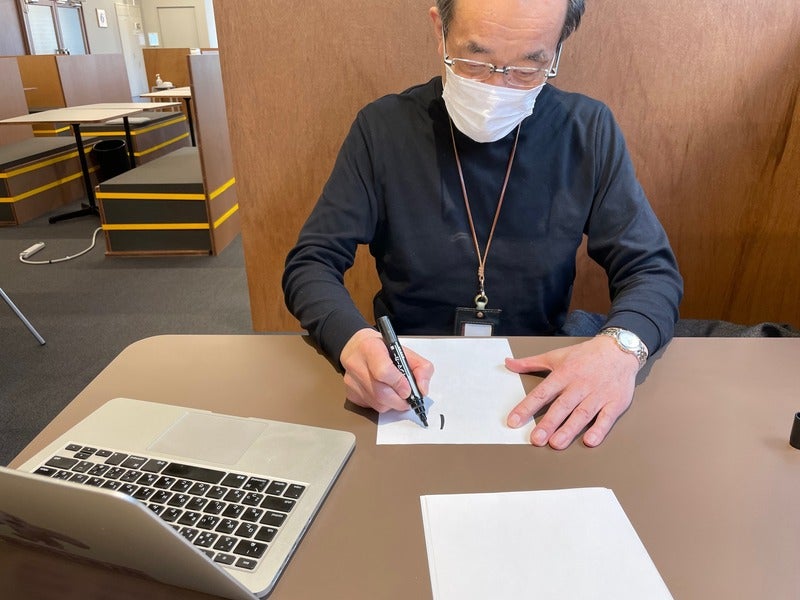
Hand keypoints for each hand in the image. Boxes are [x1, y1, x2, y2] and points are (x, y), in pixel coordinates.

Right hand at [340, 327, 433, 413]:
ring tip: (397, 394)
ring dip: (392, 404)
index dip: (399, 384)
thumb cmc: (381, 348)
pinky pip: (371, 407)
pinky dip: (382, 404)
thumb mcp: (405, 350)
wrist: (356, 347)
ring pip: (377, 404)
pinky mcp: (350, 393)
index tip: (408, 389)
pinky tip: (384, 393)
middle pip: (381, 393)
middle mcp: (356, 364)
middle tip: (408, 399)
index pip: (383, 371)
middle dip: (400, 401)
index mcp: (371, 348)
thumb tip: (422, 390)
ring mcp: (351, 380)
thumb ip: (421, 368)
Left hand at [505, 336, 639, 448]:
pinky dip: (599, 430)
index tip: (513, 421)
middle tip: (536, 439)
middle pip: (562, 406)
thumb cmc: (585, 355)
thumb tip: (508, 363)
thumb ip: (531, 363)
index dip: (526, 407)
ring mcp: (598, 394)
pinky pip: (607, 418)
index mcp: (563, 374)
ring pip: (582, 414)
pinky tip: (590, 441)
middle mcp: (579, 385)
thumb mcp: (556, 356)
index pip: (541, 393)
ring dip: (569, 430)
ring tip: (556, 443)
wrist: (619, 349)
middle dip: (548, 423)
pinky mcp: (615, 402)